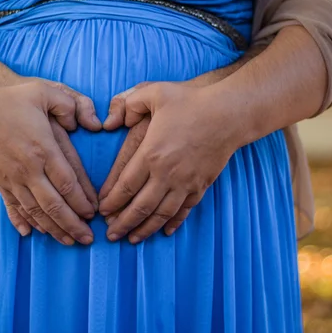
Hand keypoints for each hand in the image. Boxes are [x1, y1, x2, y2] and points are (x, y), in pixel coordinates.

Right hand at [0, 74, 100, 236]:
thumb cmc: (8, 99)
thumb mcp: (43, 91)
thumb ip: (70, 104)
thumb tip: (89, 123)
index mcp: (44, 149)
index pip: (68, 184)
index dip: (83, 202)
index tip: (94, 213)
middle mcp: (28, 169)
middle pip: (54, 206)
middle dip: (73, 225)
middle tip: (88, 239)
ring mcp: (12, 179)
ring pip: (35, 212)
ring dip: (53, 229)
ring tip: (68, 241)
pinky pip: (14, 207)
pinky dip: (24, 222)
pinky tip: (32, 233)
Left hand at [99, 82, 242, 242]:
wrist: (230, 113)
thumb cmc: (192, 101)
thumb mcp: (154, 93)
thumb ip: (127, 103)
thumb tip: (109, 122)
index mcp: (151, 154)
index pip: (125, 186)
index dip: (111, 202)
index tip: (101, 211)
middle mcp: (166, 174)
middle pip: (140, 207)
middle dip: (123, 223)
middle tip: (110, 235)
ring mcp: (185, 182)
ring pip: (161, 214)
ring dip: (145, 229)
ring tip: (132, 239)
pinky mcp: (201, 185)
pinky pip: (184, 210)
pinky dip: (173, 223)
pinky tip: (165, 232)